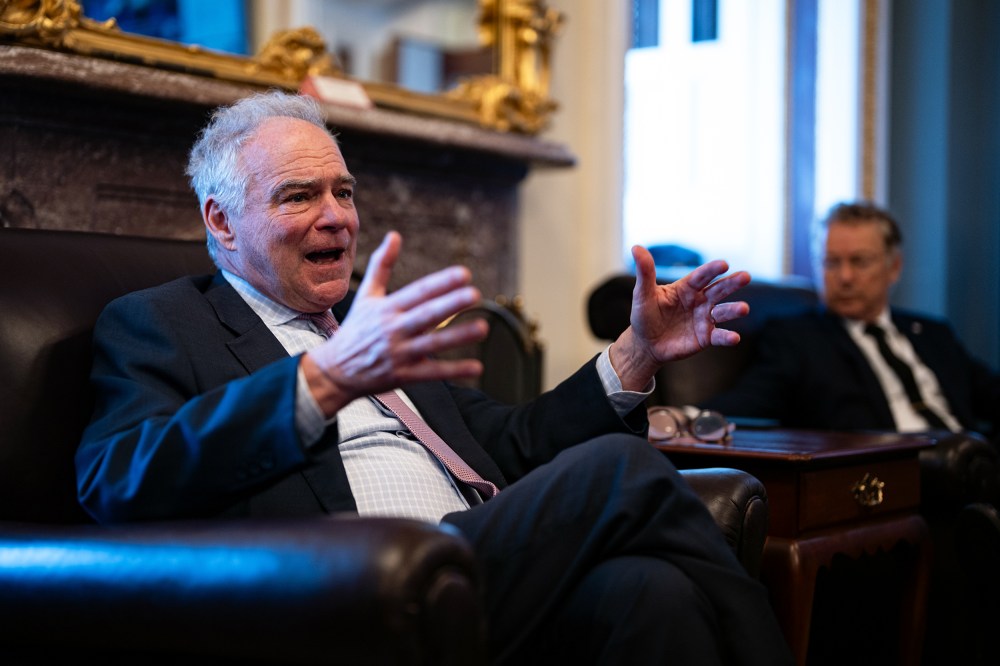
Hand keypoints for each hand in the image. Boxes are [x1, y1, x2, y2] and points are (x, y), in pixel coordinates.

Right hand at [303, 232, 487, 414]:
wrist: (336, 371)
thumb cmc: (356, 329)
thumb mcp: (366, 296)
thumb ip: (382, 265)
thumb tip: (394, 235)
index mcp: (387, 308)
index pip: (418, 292)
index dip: (441, 283)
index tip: (464, 274)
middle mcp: (394, 329)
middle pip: (426, 314)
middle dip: (451, 304)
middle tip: (474, 295)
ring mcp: (399, 353)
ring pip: (433, 343)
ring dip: (458, 336)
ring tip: (483, 327)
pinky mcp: (404, 375)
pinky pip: (433, 373)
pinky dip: (454, 371)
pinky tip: (476, 367)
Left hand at [609, 245, 750, 390]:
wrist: (645, 344)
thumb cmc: (644, 315)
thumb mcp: (642, 294)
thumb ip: (645, 272)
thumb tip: (636, 248)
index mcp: (686, 287)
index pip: (701, 276)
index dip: (712, 270)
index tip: (724, 264)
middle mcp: (700, 300)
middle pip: (719, 290)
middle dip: (732, 283)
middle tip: (745, 276)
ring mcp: (704, 319)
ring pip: (723, 312)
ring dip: (734, 310)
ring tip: (744, 308)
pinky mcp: (705, 337)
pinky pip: (718, 336)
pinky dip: (727, 337)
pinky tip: (734, 338)